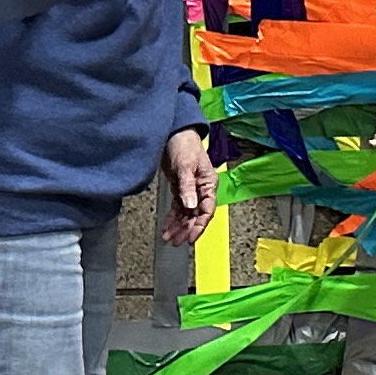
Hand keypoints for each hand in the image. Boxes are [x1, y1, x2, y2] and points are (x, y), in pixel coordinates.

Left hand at [161, 127, 216, 244]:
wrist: (174, 133)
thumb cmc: (185, 145)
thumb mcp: (185, 165)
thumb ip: (187, 187)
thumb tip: (191, 206)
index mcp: (208, 184)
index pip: (207, 210)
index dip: (200, 226)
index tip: (191, 238)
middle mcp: (201, 190)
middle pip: (196, 216)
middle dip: (186, 229)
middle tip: (175, 241)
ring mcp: (191, 190)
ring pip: (186, 214)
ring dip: (178, 226)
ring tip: (168, 238)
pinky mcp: (180, 189)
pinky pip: (178, 208)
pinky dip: (173, 218)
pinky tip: (166, 226)